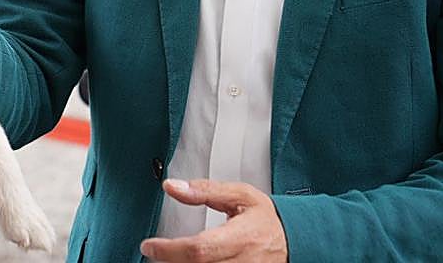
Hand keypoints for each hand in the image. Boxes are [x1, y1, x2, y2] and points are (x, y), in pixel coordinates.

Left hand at [139, 179, 287, 261]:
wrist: (294, 241)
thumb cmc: (266, 219)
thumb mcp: (240, 195)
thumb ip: (205, 191)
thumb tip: (173, 186)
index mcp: (241, 238)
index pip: (199, 250)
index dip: (169, 250)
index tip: (149, 245)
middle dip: (170, 260)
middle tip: (155, 250)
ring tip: (168, 256)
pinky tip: (183, 262)